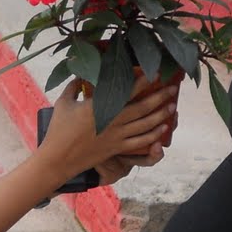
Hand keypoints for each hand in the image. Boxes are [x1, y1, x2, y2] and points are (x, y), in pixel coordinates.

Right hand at [38, 81, 175, 181]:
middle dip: (160, 96)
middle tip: (173, 87)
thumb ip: (73, 86)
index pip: (127, 91)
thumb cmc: (58, 130)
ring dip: (161, 114)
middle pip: (143, 107)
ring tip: (172, 105)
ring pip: (145, 125)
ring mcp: (116, 137)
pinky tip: (163, 128)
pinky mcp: (117, 149)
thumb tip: (80, 74)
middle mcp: (112, 121)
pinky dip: (154, 135)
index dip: (143, 81)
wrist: (57, 159)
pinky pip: (140, 142)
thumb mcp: (63, 102)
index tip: (155, 72)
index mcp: (99, 107)